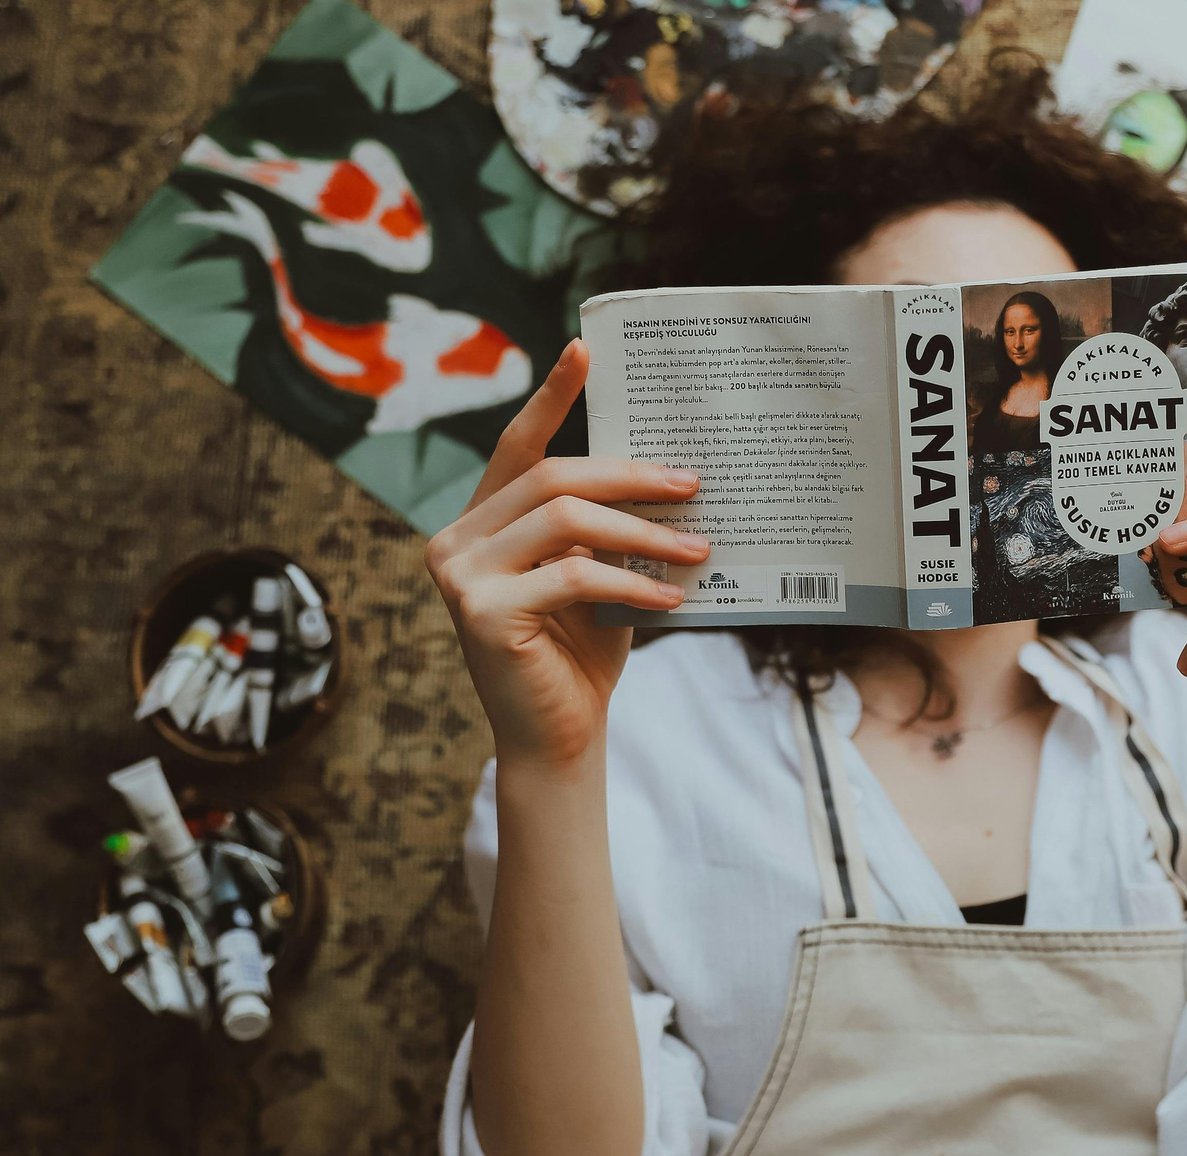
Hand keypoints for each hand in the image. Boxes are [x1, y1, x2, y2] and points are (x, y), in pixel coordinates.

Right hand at [424, 340, 709, 766]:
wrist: (559, 741)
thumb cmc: (580, 658)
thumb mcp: (596, 580)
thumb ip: (606, 530)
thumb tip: (670, 478)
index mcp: (482, 524)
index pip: (518, 448)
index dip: (551, 396)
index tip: (585, 350)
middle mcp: (457, 541)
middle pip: (553, 478)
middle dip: (630, 475)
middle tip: (692, 483)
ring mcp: (460, 575)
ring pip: (564, 519)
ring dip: (641, 530)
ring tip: (696, 548)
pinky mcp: (481, 612)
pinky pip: (573, 574)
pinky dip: (630, 583)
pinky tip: (671, 598)